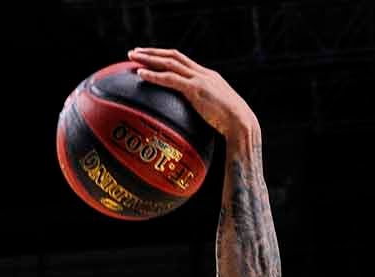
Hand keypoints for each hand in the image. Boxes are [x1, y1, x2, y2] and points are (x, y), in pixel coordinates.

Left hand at [129, 48, 255, 136]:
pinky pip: (171, 80)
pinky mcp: (196, 90)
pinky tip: (141, 74)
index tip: (151, 56)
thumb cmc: (231, 126)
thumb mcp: (215, 115)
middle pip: (174, 56)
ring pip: (170, 63)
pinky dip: (154, 75)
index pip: (183, 61)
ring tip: (132, 57)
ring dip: (149, 58)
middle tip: (134, 51)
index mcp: (208, 77)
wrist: (242, 124)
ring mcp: (199, 80)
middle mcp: (203, 74)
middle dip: (153, 52)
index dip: (166, 56)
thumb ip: (203, 112)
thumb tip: (191, 126)